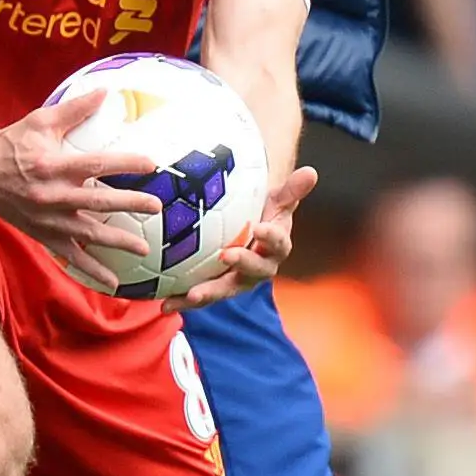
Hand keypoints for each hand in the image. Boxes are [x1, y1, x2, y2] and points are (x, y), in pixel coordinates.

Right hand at [0, 89, 161, 264]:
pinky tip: (112, 281)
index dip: (125, 164)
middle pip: (98, 201)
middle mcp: (51, 194)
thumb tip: (104, 91)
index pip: (96, 164)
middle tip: (157, 207)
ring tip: (144, 248)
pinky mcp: (41, 234)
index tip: (151, 164)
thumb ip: (74, 109)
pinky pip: (69, 255)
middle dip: (130, 204)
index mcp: (53, 165)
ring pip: (87, 233)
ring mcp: (46, 219)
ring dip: (116, 241)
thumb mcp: (41, 121)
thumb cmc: (11, 143)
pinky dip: (90, 268)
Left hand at [166, 167, 318, 311]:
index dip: (271, 237)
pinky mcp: (217, 287)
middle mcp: (260, 268)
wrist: (250, 231)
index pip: (279, 243)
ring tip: (190, 295)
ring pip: (225, 289)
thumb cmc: (263, 213)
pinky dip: (184, 301)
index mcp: (276, 247)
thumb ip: (291, 190)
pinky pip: (202, 296)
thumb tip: (311, 172)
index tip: (260, 228)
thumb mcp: (277, 200)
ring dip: (208, 293)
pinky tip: (165, 304)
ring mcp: (238, 280)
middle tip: (226, 255)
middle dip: (242, 264)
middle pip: (254, 271)